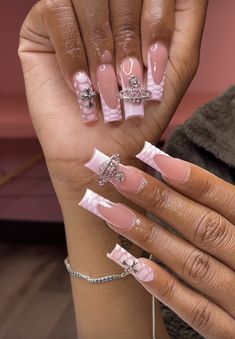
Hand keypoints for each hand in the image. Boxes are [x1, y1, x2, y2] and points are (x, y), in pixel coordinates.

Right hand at [18, 0, 207, 194]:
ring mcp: (72, 14)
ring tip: (104, 90)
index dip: (155, 24)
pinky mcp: (41, 29)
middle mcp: (105, 7)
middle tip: (128, 82)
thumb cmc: (140, 114)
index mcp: (136, 9)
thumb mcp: (177, 63)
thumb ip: (186, 14)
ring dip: (100, 52)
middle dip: (128, 42)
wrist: (99, 151)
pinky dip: (72, 55)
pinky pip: (56, 13)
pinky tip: (79, 86)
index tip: (153, 66)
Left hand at [79, 142, 234, 337]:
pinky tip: (135, 265)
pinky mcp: (230, 332)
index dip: (191, 179)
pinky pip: (197, 313)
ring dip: (150, 237)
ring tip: (110, 212)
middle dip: (158, 199)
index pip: (224, 200)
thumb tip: (170, 172)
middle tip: (118, 176)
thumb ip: (217, 210)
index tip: (152, 157)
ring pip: (194, 265)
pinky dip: (167, 289)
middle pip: (203, 227)